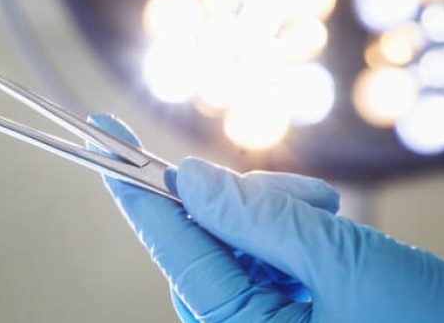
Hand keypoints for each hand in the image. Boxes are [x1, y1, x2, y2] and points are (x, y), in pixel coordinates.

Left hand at [87, 114, 443, 322]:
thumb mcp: (343, 263)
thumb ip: (259, 219)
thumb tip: (191, 178)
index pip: (176, 250)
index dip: (137, 190)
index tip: (100, 139)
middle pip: (204, 239)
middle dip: (245, 203)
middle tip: (309, 202)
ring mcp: (269, 320)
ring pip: (235, 238)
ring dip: (279, 212)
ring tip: (337, 220)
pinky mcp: (291, 309)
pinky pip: (265, 251)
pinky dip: (293, 226)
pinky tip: (336, 228)